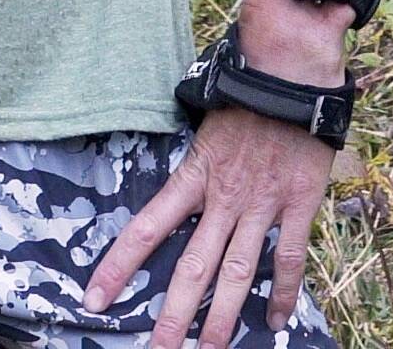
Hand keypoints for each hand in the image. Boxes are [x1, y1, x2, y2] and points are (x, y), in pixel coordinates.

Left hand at [81, 0, 346, 347]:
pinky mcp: (298, 203)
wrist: (292, 69)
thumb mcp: (204, 124)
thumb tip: (174, 185)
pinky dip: (282, 292)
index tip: (94, 299)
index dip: (118, 267)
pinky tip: (273, 322)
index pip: (146, 228)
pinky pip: (288, 257)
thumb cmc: (246, 91)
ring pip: (237, 273)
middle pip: (191, 268)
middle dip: (173, 315)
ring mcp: (262, 203)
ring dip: (221, 318)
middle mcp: (223, 196)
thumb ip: (193, 162)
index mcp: (194, 175)